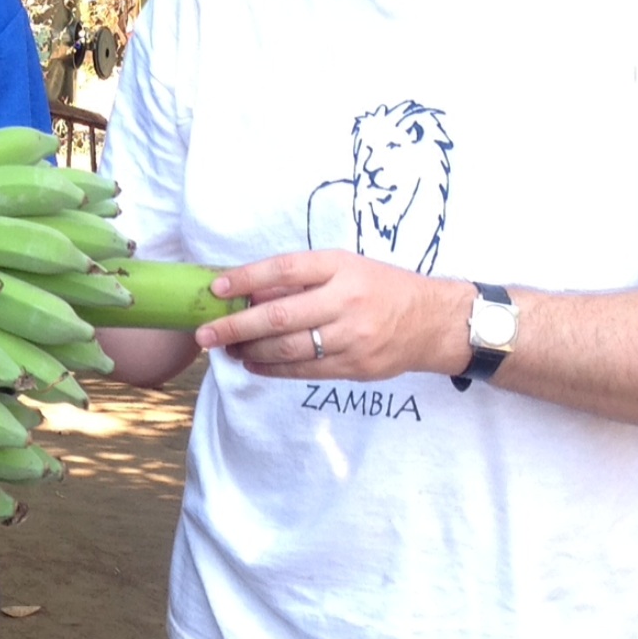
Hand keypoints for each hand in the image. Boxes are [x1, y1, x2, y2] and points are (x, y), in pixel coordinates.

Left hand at [196, 250, 473, 381]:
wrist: (433, 322)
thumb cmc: (380, 287)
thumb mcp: (344, 267)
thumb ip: (300, 279)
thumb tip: (249, 291)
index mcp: (340, 268)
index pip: (284, 269)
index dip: (246, 278)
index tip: (216, 287)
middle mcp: (345, 301)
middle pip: (279, 316)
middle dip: (235, 327)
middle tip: (204, 334)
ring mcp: (351, 338)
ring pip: (288, 349)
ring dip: (250, 352)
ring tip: (227, 349)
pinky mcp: (355, 367)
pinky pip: (304, 370)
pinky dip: (272, 369)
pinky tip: (253, 364)